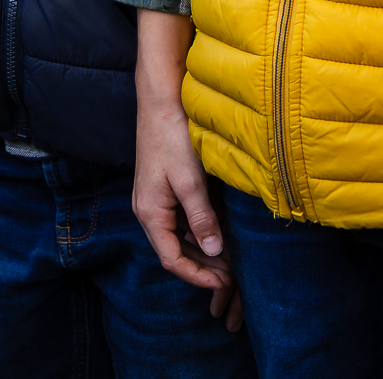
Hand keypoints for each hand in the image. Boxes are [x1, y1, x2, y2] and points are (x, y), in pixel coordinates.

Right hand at [132, 9, 240, 328]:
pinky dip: (200, 231)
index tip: (223, 284)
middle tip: (233, 275)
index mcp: (150, 212)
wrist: (161, 99)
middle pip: (174, 251)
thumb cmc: (172, 137)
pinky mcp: (164, 187)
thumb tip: (214, 250)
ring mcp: (156, 198)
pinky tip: (220, 230)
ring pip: (179, 236)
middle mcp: (149, 210)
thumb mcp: (190, 180)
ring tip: (231, 258)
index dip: (196, 276)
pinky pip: (181, 219)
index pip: (171, 259)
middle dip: (202, 267)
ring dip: (202, 250)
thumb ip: (202, 217)